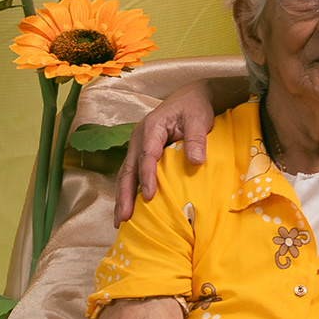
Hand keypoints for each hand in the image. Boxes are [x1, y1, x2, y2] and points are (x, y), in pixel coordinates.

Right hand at [114, 84, 217, 223]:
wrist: (188, 98)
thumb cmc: (194, 108)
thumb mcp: (199, 119)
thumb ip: (196, 139)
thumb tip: (197, 162)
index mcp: (152, 127)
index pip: (147, 155)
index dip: (147, 177)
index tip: (150, 197)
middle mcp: (139, 137)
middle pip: (128, 168)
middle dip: (124, 194)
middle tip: (123, 218)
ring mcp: (137, 145)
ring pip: (125, 174)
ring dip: (121, 197)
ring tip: (119, 221)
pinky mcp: (139, 153)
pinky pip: (130, 174)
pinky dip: (127, 191)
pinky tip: (126, 209)